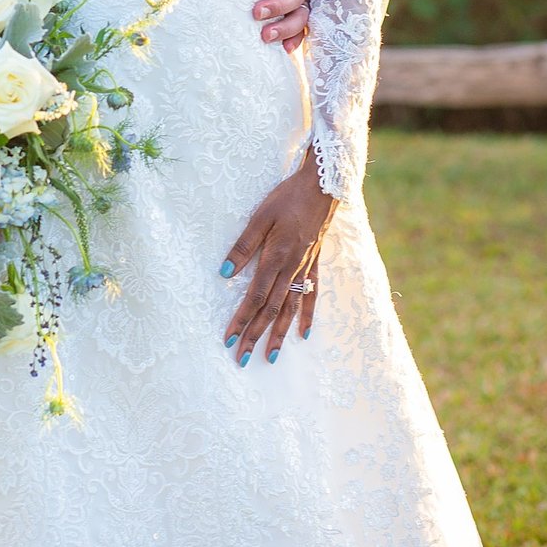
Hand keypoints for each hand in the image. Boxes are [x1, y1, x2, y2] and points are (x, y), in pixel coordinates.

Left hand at [219, 154, 336, 363]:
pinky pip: (311, 295)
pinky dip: (307, 316)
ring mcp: (304, 268)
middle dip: (255, 335)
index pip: (255, 297)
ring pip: (290, 308)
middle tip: (243, 359)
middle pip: (270, 309)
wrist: (322, 187)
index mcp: (275, 258)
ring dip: (280, 333)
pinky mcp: (314, 263)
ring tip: (271, 356)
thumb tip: (224, 272)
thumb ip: (244, 245)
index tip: (229, 339)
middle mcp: (291, 269)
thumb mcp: (260, 216)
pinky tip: (304, 334)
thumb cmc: (287, 198)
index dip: (242, 320)